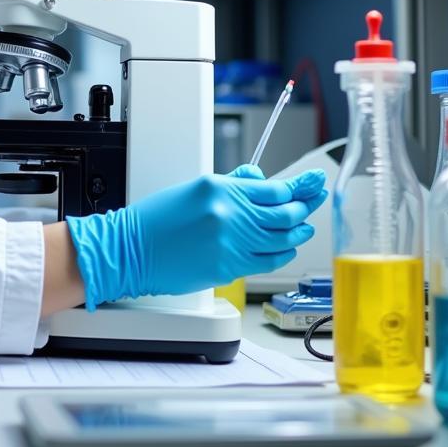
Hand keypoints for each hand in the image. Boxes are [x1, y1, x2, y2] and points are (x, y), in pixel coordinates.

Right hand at [66, 165, 326, 309]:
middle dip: (306, 204)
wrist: (130, 250)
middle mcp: (229, 213)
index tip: (310, 182)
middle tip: (317, 197)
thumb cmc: (154, 220)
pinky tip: (289, 247)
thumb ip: (230, 184)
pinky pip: (269, 259)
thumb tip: (258, 180)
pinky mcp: (228, 266)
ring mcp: (231, 242)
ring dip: (299, 229)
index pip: (273, 187)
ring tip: (307, 224)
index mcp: (218, 188)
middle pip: (284, 211)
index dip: (298, 186)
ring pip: (282, 237)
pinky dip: (284, 253)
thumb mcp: (192, 189)